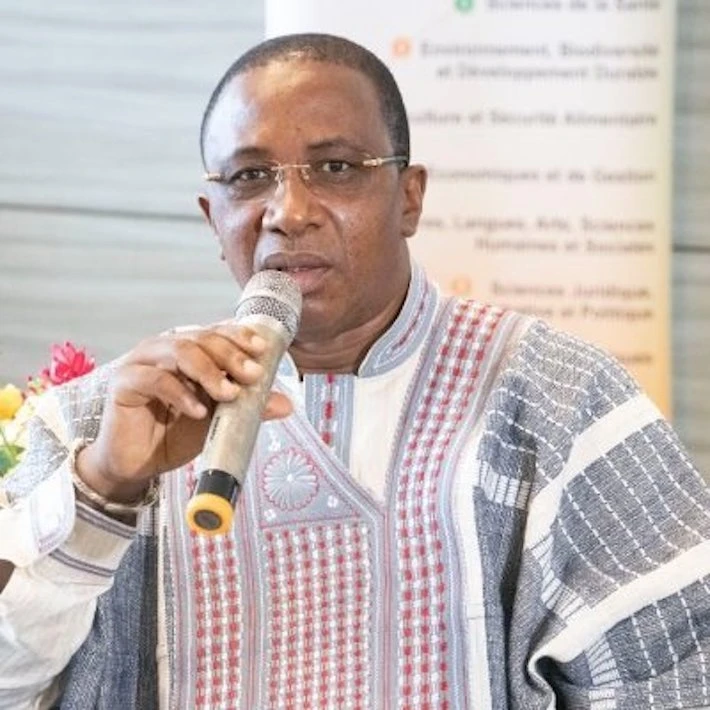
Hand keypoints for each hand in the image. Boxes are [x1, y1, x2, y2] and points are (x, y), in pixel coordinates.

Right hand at [76, 324, 292, 502]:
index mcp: (189, 351)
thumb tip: (285, 403)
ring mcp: (143, 362)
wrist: (138, 465)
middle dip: (231, 355)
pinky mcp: (125, 383)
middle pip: (202, 338)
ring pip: (180, 351)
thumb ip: (249, 408)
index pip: (217, 332)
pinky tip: (197, 410)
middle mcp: (166, 349)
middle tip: (252, 375)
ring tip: (229, 393)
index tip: (261, 350)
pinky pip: (156, 380)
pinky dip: (181, 394)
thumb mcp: (220, 421)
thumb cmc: (175, 435)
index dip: (240, 337)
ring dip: (210, 371)